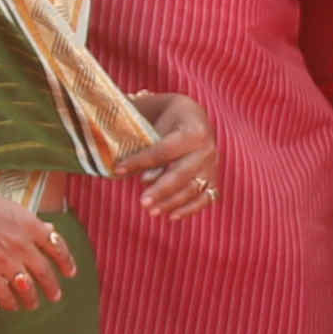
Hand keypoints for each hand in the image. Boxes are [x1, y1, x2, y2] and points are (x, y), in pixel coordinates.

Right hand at [0, 168, 79, 310]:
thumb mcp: (10, 207)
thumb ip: (30, 221)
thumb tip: (48, 227)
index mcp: (30, 225)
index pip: (56, 246)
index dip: (66, 261)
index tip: (71, 272)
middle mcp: (22, 245)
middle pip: (44, 271)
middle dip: (52, 286)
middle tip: (56, 296)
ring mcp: (5, 260)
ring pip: (26, 286)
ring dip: (32, 298)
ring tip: (33, 305)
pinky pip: (3, 293)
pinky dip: (10, 302)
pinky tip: (11, 306)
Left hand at [123, 94, 218, 219]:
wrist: (191, 117)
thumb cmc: (166, 119)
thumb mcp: (153, 121)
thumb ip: (141, 144)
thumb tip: (120, 171)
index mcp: (193, 130)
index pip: (163, 150)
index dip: (140, 161)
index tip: (118, 169)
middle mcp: (207, 148)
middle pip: (182, 173)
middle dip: (161, 189)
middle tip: (142, 202)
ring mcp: (213, 165)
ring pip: (193, 188)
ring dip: (172, 202)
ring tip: (151, 210)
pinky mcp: (214, 178)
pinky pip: (206, 197)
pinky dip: (190, 209)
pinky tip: (172, 216)